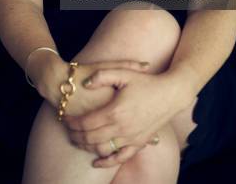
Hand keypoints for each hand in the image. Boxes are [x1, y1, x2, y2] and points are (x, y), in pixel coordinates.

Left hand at [64, 68, 190, 167]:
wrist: (170, 94)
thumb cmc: (146, 82)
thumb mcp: (124, 72)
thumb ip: (102, 75)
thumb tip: (85, 83)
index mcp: (115, 111)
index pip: (86, 123)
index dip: (72, 123)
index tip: (65, 118)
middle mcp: (122, 128)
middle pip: (90, 138)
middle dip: (75, 135)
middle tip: (67, 130)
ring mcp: (131, 138)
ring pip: (102, 149)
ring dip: (87, 147)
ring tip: (77, 140)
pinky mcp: (139, 143)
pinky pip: (120, 158)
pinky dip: (107, 162)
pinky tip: (97, 162)